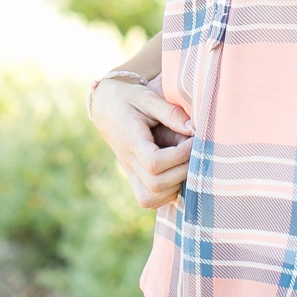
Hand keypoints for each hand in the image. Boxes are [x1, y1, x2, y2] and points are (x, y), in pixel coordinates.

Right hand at [89, 77, 193, 210]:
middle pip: (155, 184)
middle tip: (193, 154)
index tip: (192, 141)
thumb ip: (170, 112)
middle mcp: (127, 160)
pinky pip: (147, 199)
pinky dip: (166, 194)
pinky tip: (176, 174)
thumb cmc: (127, 99)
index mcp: (130, 138)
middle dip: (181, 172)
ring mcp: (128, 171)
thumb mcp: (147, 97)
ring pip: (150, 198)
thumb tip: (193, 130)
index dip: (178, 156)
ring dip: (174, 186)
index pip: (153, 162)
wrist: (103, 107)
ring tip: (185, 165)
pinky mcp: (132, 177)